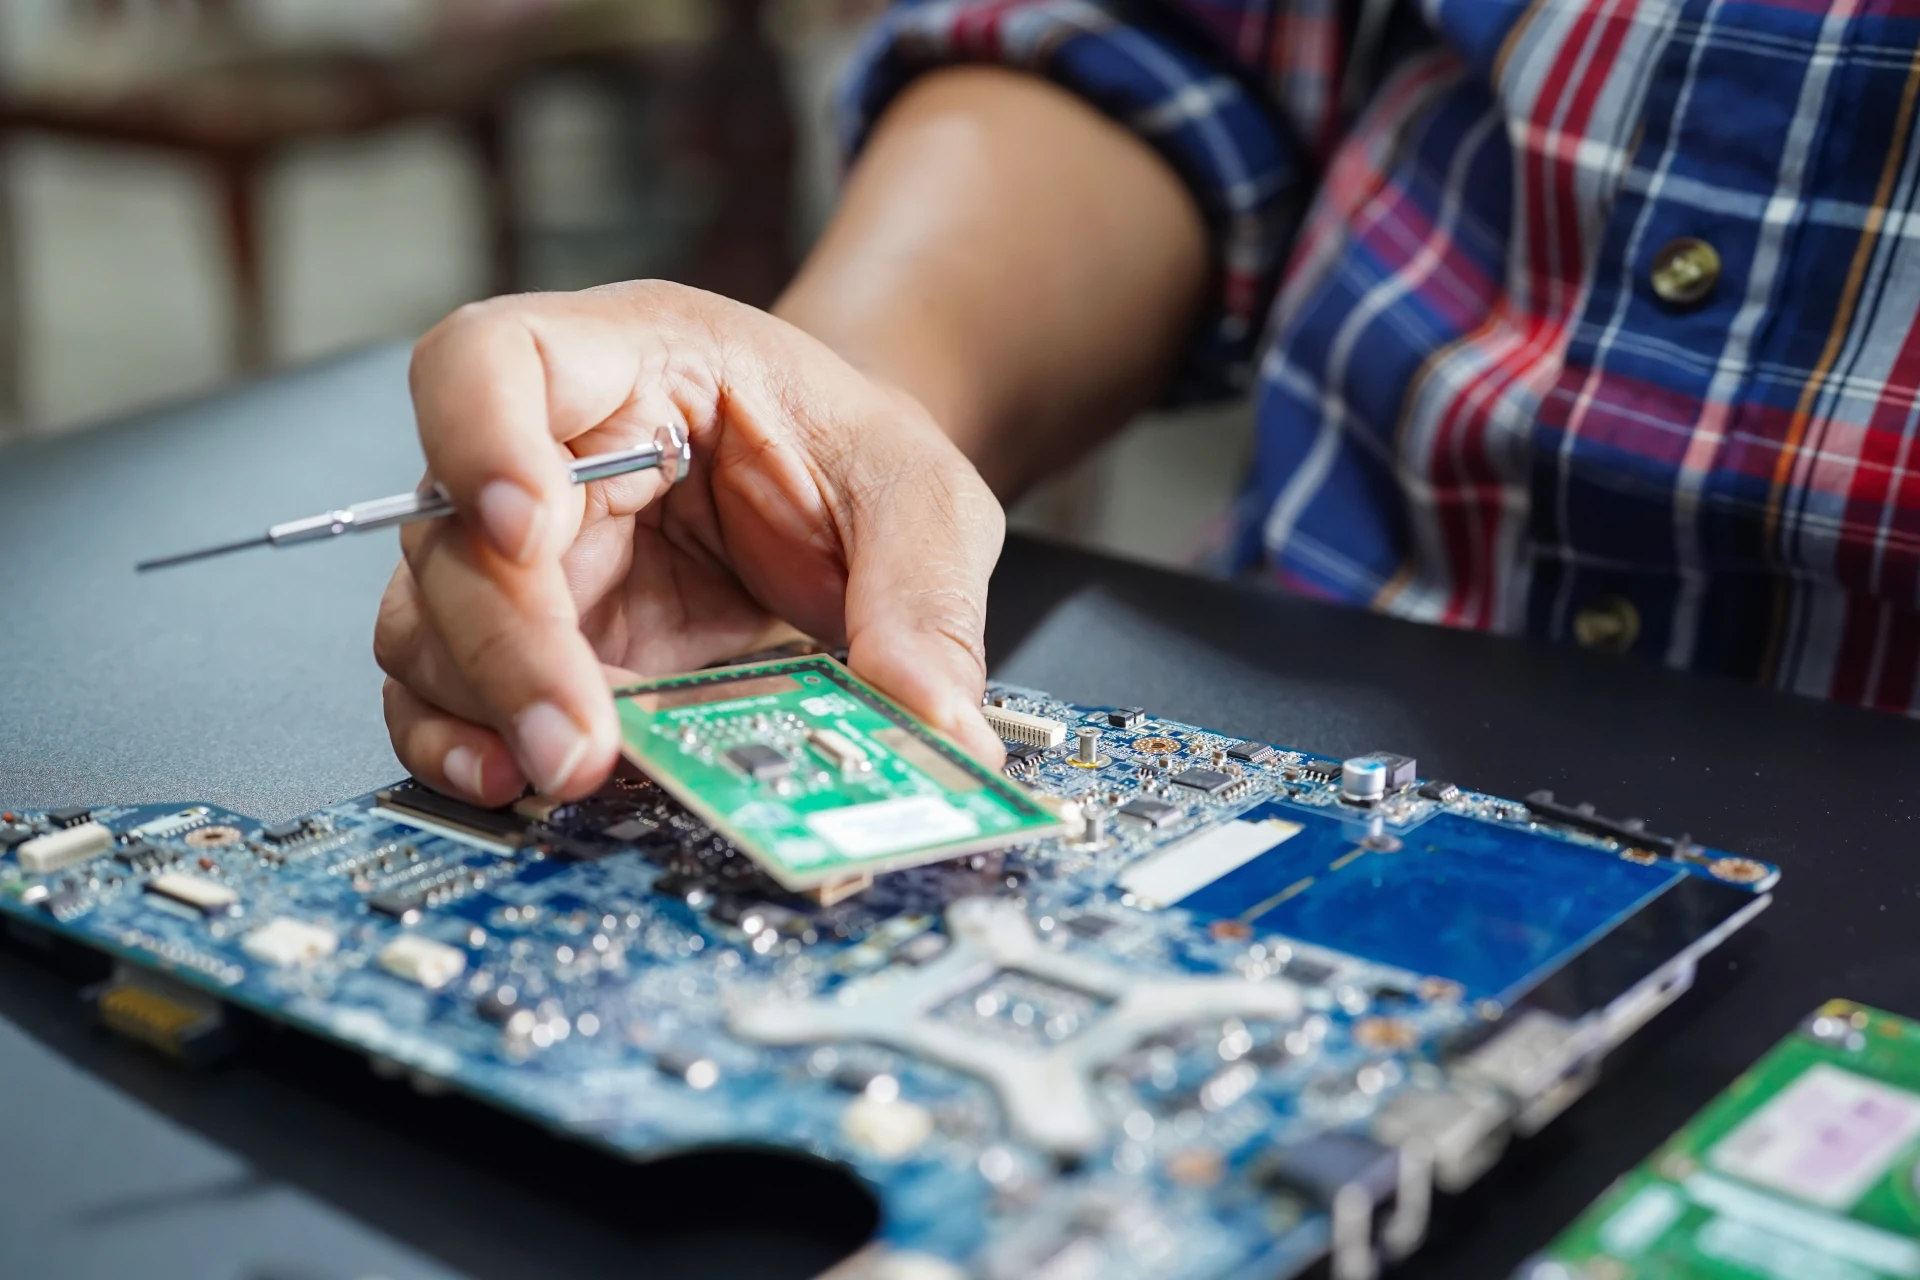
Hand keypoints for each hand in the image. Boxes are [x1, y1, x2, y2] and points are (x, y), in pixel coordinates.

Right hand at [373, 281, 1006, 804]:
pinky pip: (448, 695)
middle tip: (582, 743)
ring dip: (487, 709)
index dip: (481, 436)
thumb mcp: (923, 501)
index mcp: (634, 361)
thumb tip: (941, 735)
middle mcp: (546, 450)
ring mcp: (522, 555)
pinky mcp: (531, 644)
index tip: (527, 528)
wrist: (842, 498)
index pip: (494, 359)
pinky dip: (466, 744)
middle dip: (511, 647)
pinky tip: (516, 785)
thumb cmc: (854, 459)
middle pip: (454, 531)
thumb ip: (925, 604)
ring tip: (573, 777)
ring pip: (431, 625)